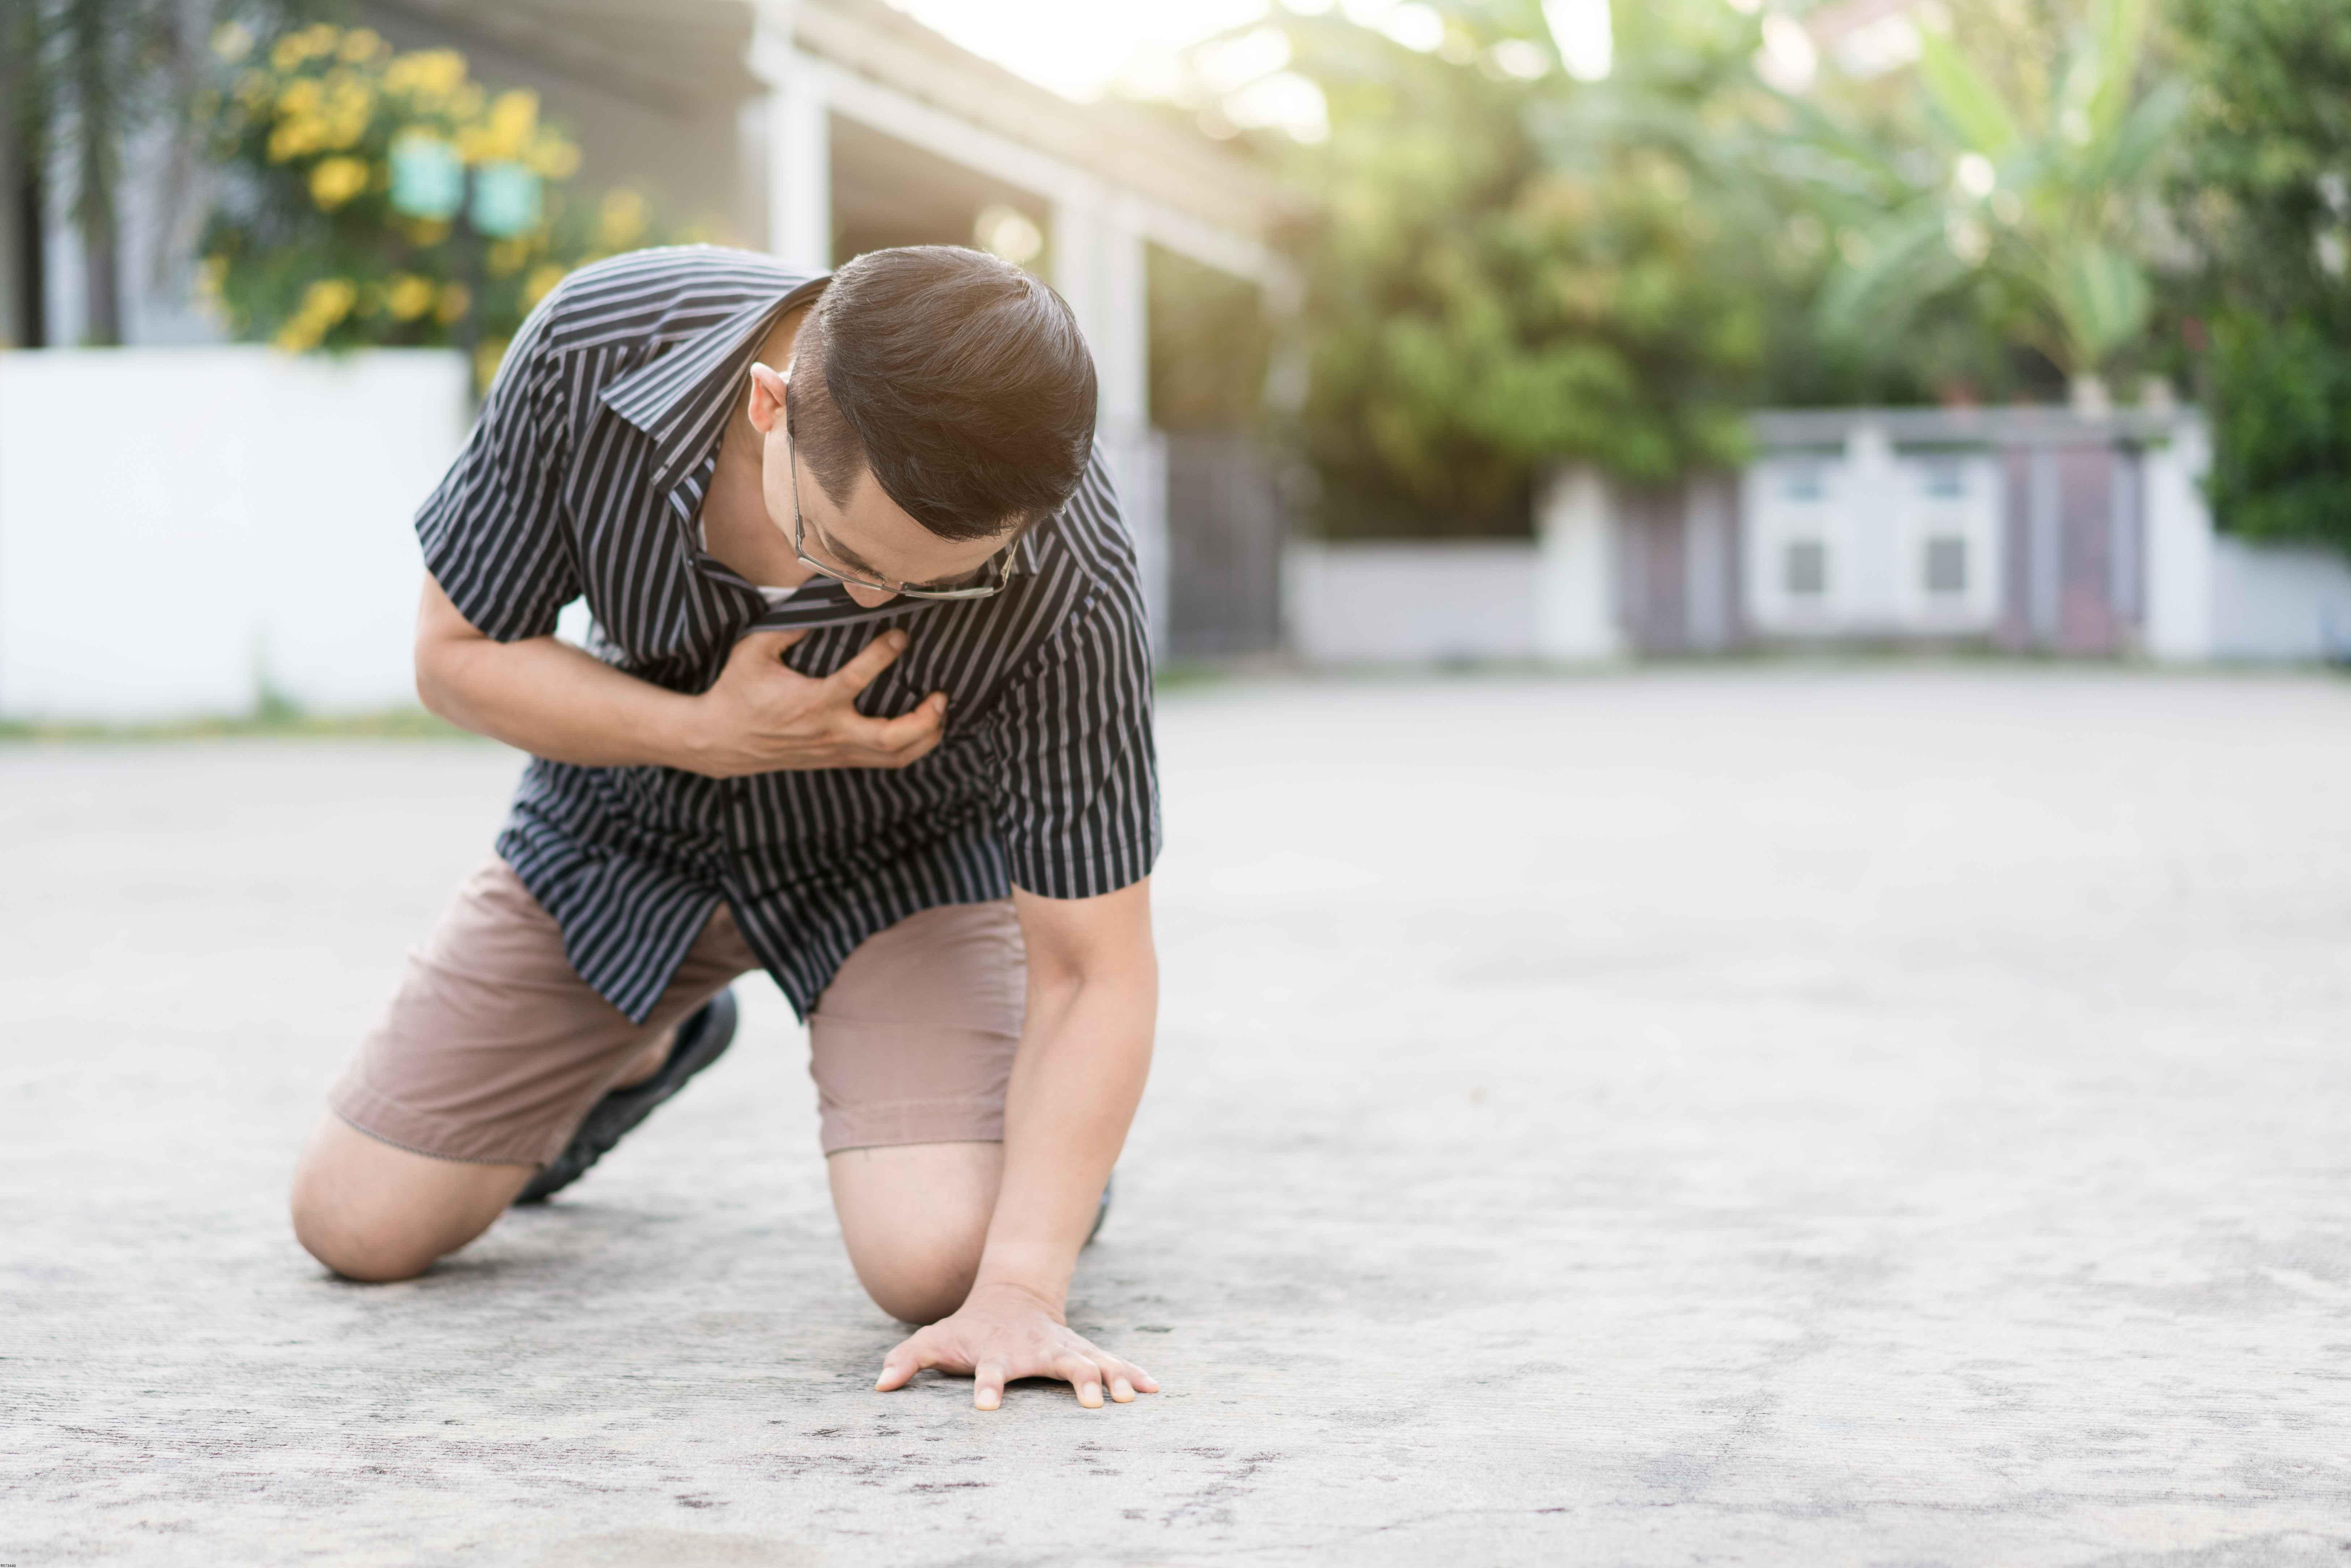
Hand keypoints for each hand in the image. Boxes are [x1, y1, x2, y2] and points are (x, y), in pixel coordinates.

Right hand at [683, 628, 945, 777]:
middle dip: (924, 719)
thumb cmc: (738, 691)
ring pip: (894, 756)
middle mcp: (830, 731)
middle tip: (941, 695)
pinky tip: (925, 731)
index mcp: (811, 702)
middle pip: (891, 738)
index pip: (857, 680)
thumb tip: (823, 600)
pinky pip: (884, 763)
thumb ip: (788, 626)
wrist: (721, 741)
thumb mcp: (754, 651)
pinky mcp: (838, 760)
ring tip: (941, 712)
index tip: (900, 635)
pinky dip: (912, 749)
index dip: (883, 655)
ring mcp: (837, 751)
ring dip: (926, 737)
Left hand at [874, 1282, 1161, 1410]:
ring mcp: (1063, 1349)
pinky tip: (1153, 1389)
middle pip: (1058, 1365)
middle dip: (1078, 1382)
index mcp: (998, 1354)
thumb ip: (906, 1360)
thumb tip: (879, 1386)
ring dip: (1113, 1379)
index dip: (985, 1388)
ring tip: (1132, 1397)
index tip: (985, 1406)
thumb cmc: (968, 1328)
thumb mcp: (934, 1339)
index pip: (989, 1372)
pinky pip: (1111, 1363)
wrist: (1011, 1297)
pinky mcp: (1083, 1353)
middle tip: (1093, 1403)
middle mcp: (1036, 1351)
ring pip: (1093, 1363)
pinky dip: (1132, 1373)